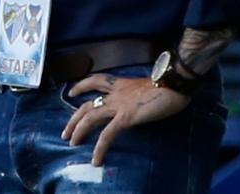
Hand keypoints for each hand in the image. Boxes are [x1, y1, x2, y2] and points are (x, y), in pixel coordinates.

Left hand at [61, 74, 190, 166]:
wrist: (173, 82)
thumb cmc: (168, 84)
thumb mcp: (148, 87)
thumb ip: (139, 94)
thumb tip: (140, 103)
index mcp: (121, 84)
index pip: (96, 81)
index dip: (82, 86)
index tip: (72, 92)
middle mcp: (116, 93)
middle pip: (87, 104)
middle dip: (74, 118)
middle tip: (66, 131)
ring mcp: (119, 105)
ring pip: (90, 117)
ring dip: (78, 130)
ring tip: (72, 143)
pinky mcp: (125, 117)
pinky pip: (107, 134)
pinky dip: (99, 148)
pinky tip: (96, 159)